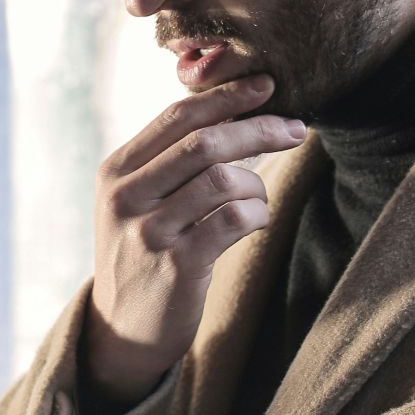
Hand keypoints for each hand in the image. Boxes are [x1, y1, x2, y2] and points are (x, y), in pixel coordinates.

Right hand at [85, 75, 306, 406]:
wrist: (122, 329)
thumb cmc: (143, 254)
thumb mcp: (137, 202)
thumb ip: (169, 161)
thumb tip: (232, 112)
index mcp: (117, 170)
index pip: (177, 117)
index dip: (226, 96)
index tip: (266, 85)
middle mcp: (127, 196)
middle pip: (204, 142)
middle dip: (258, 128)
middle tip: (297, 128)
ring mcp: (149, 231)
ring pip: (223, 180)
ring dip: (256, 184)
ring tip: (258, 199)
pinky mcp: (176, 266)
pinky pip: (234, 220)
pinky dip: (257, 215)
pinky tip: (254, 222)